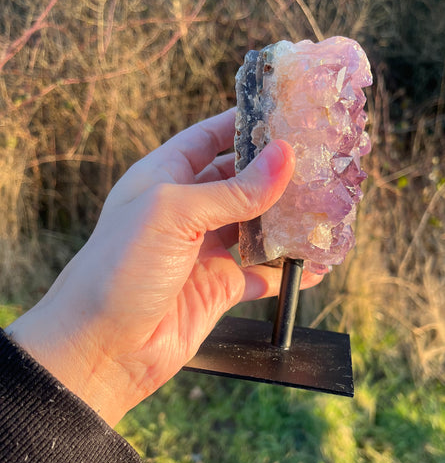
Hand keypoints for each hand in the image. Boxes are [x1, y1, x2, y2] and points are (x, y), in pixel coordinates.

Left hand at [7, 110, 322, 425]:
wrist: (101, 348)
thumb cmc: (119, 269)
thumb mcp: (174, 214)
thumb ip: (233, 190)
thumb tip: (284, 157)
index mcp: (165, 178)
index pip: (209, 138)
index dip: (244, 124)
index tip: (285, 114)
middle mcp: (186, 212)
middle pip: (239, 182)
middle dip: (276, 173)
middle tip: (320, 162)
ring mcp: (203, 251)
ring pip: (255, 228)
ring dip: (287, 222)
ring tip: (326, 210)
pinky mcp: (218, 289)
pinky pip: (261, 275)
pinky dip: (287, 272)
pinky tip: (315, 266)